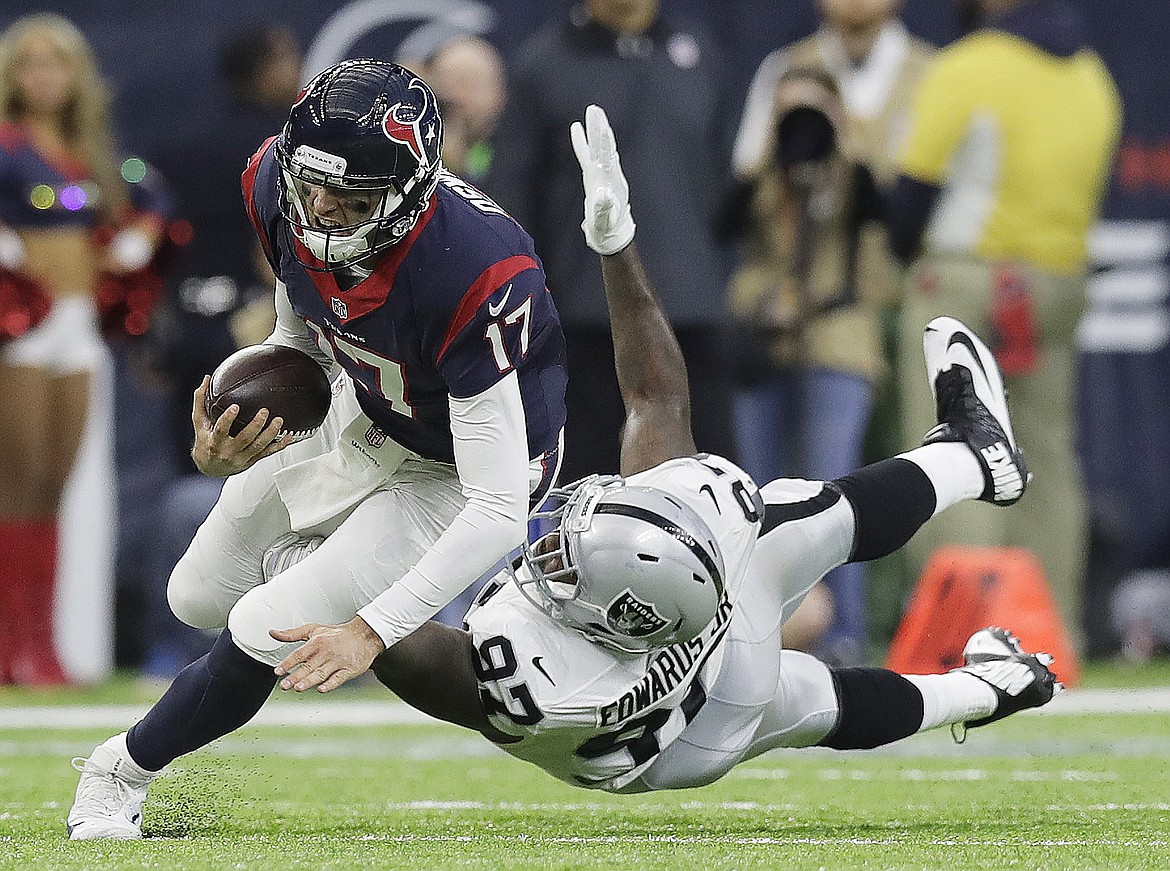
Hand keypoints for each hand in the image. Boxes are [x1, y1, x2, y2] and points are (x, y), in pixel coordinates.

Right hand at [191, 375, 286, 476]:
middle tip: (265, 411)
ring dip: (271, 433)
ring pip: (259, 446)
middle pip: (244, 439)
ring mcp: (242, 457)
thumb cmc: (205, 442)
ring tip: (279, 421)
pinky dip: (280, 445)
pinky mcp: (252, 460)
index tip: (235, 407)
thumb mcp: (200, 422)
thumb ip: (201, 401)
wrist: (210, 467)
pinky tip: (289, 436)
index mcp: (215, 441)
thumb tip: (207, 380)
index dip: (227, 419)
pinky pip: (268, 453)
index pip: (220, 430)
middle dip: (256, 425)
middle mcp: (228, 451)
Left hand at [270, 617, 385, 692]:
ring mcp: (338, 661)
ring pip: (321, 673)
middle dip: (295, 676)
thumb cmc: (337, 634)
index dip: (288, 663)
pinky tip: (322, 689)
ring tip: (298, 688)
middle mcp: (327, 652)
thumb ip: (292, 634)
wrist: (365, 635)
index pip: (299, 654)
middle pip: (309, 666)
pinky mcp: (349, 670)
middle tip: (284, 685)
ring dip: (309, 681)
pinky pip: (339, 678)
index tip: (278, 671)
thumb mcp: (314, 630)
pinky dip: (330, 684)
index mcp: (317, 642)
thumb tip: (272, 633)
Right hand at [570, 104, 634, 254]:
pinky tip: (584, 136)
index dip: (599, 136)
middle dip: (598, 127)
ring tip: (592, 115)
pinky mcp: (598, 179)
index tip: (596, 119)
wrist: (613, 237)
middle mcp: (607, 175)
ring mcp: (604, 176)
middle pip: (602, 146)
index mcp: (606, 181)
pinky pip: (593, 157)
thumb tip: (603, 194)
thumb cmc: (606, 231)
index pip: (602, 154)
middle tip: (594, 108)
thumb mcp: (604, 222)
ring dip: (596, 132)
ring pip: (600, 149)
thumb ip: (604, 209)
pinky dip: (589, 145)